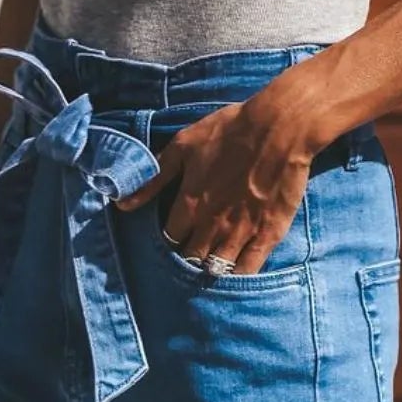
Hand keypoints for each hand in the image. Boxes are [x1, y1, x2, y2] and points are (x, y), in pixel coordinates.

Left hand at [113, 74, 321, 275]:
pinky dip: (238, 276)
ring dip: (209, 268)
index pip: (169, 238)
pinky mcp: (267, 235)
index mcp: (189, 205)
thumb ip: (153, 178)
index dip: (170, 238)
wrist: (280, 125)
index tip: (176, 234)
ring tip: (210, 263)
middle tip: (192, 251)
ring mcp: (239, 233)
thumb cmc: (230, 130)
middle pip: (190, 258)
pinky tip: (233, 272)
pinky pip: (247, 270)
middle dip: (188, 256)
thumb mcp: (184, 145)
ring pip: (216, 268)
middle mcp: (211, 225)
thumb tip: (122, 204)